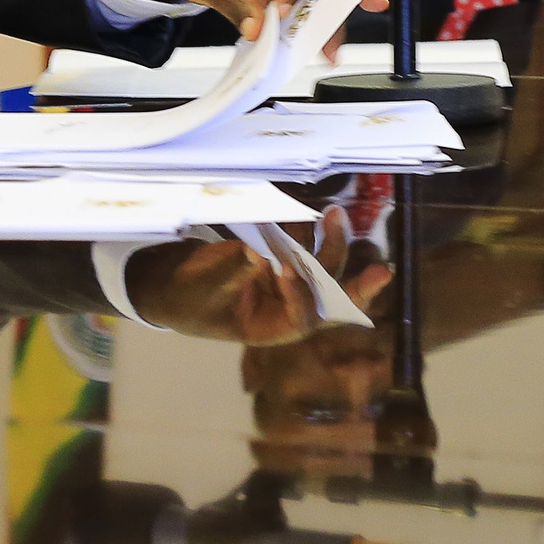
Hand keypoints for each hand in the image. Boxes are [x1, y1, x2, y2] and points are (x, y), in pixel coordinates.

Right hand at [121, 212, 393, 345]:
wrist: (163, 285)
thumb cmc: (180, 298)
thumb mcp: (200, 289)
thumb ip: (230, 273)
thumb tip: (258, 255)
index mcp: (267, 329)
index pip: (299, 321)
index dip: (301, 297)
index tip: (287, 268)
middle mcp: (282, 309)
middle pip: (325, 299)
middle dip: (352, 285)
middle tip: (380, 271)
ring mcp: (279, 284)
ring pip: (318, 270)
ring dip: (331, 246)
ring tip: (337, 215)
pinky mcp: (273, 261)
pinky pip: (300, 250)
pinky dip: (307, 234)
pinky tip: (315, 214)